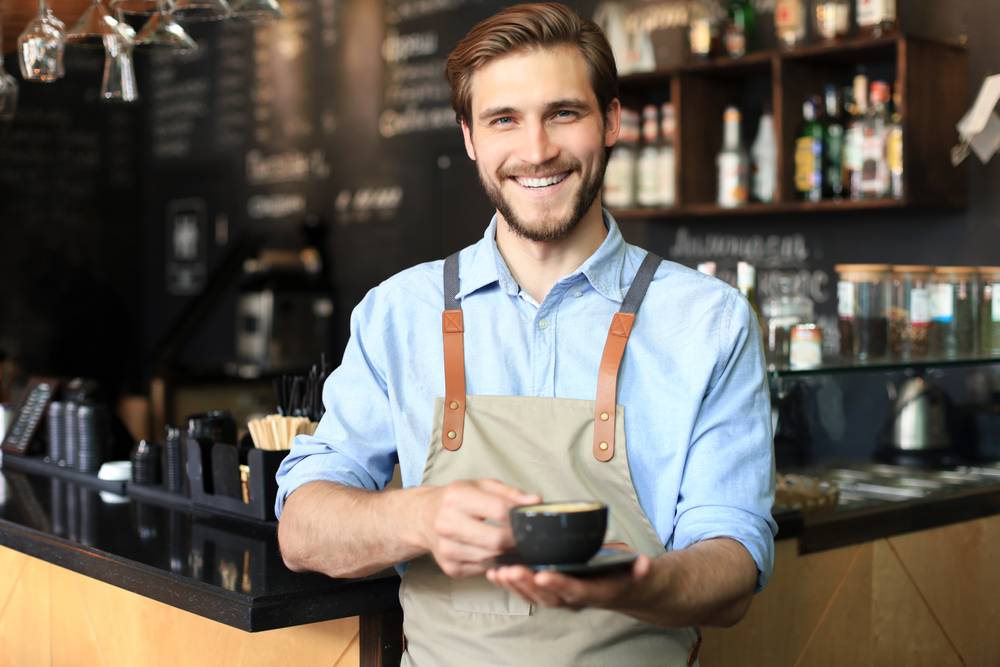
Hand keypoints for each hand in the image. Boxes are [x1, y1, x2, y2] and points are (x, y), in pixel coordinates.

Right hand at [418, 479, 539, 577]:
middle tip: (526, 537)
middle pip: (496, 540)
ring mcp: (446, 549)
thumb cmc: (457, 499)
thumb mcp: (481, 485)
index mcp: (456, 497)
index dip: (519, 517)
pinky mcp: (450, 568)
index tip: (530, 520)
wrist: (423, 517)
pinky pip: (483, 569)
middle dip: (516, 540)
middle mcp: (447, 523)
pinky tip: (496, 552)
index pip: (498, 510)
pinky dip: (495, 562)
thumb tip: (536, 501)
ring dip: (507, 553)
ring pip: (491, 558)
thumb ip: (510, 492)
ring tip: (512, 543)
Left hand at [486, 554, 653, 609]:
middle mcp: (578, 599)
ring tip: (498, 572)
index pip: (577, 590)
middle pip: (550, 596)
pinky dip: (511, 585)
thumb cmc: (632, 574)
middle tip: (511, 569)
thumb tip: (643, 565)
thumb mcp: (641, 570)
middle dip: (528, 584)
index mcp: (598, 592)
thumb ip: (641, 568)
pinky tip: (495, 573)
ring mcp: (563, 598)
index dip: (559, 584)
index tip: (543, 574)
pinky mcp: (553, 593)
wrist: (631, 590)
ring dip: (515, 586)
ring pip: (536, 597)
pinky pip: (530, 592)